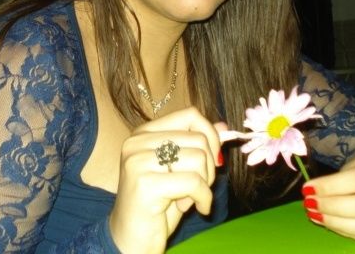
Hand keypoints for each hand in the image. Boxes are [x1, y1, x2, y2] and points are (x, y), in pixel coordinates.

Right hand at [109, 107, 223, 253]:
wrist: (130, 241)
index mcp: (144, 133)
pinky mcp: (145, 184)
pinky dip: (203, 198)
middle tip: (199, 187)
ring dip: (205, 184)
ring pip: (199, 158)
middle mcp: (137, 142)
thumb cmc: (157, 206)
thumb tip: (225, 127)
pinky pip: (194, 182)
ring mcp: (138, 161)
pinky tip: (193, 208)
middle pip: (198, 138)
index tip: (212, 159)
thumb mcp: (181, 171)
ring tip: (189, 198)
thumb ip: (199, 147)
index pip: (189, 115)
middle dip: (210, 166)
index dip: (210, 135)